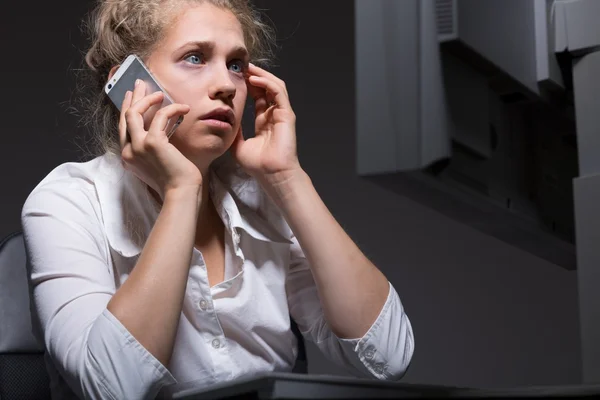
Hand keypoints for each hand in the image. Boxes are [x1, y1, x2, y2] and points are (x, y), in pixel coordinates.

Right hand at [119, 80, 201, 199]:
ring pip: (134, 113)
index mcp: (128, 157)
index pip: (123, 127)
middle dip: (132, 97)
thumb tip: (160, 128)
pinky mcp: (153, 143)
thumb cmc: (175, 181)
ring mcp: (138, 147)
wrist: (181, 193)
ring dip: (147, 99)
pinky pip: (160, 117)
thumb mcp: (157, 163)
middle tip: (140, 84)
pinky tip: (183, 108)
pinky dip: (172, 109)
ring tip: (159, 93)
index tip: (131, 96)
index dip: (126, 109)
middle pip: (125, 116)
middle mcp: (128, 151)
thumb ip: (152, 148)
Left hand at [230, 64, 300, 183]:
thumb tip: (224, 120)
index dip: (248, 85)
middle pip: (266, 88)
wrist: (272, 175)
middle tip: (239, 66)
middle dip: (254, 76)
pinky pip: (278, 92)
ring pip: (274, 86)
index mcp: (264, 121)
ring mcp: (282, 114)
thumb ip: (235, 131)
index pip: (258, 97)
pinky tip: (255, 79)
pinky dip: (267, 83)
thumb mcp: (239, 145)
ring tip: (248, 68)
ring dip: (261, 75)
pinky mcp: (287, 114)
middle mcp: (274, 115)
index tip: (235, 77)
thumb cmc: (258, 165)